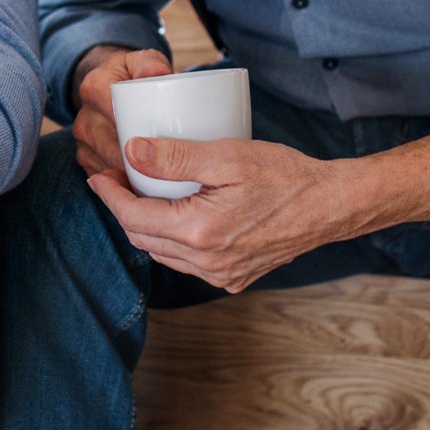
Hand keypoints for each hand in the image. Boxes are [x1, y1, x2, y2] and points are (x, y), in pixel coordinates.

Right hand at [71, 46, 171, 176]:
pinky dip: (122, 184)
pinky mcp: (86, 159)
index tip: (159, 136)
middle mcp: (83, 116)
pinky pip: (104, 178)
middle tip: (168, 164)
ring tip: (160, 177)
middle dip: (137, 157)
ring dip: (131, 174)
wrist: (112, 87)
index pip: (110, 109)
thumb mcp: (144, 61)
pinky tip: (142, 185)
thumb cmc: (134, 76)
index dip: (132, 126)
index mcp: (93, 87)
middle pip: (109, 144)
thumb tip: (158, 73)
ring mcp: (82, 141)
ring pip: (106, 165)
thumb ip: (150, 63)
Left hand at [85, 134, 356, 292]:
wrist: (330, 205)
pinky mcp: (234, 278)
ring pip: (164, 253)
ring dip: (147, 226)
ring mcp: (221, 275)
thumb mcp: (228, 156)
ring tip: (142, 194)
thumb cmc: (285, 176)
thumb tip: (131, 151)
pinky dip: (173, 241)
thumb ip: (177, 156)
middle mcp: (206, 262)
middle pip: (144, 238)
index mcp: (200, 233)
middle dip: (124, 210)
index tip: (99, 175)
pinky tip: (178, 216)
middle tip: (117, 179)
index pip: (133, 218)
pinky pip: (188, 263)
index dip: (110, 195)